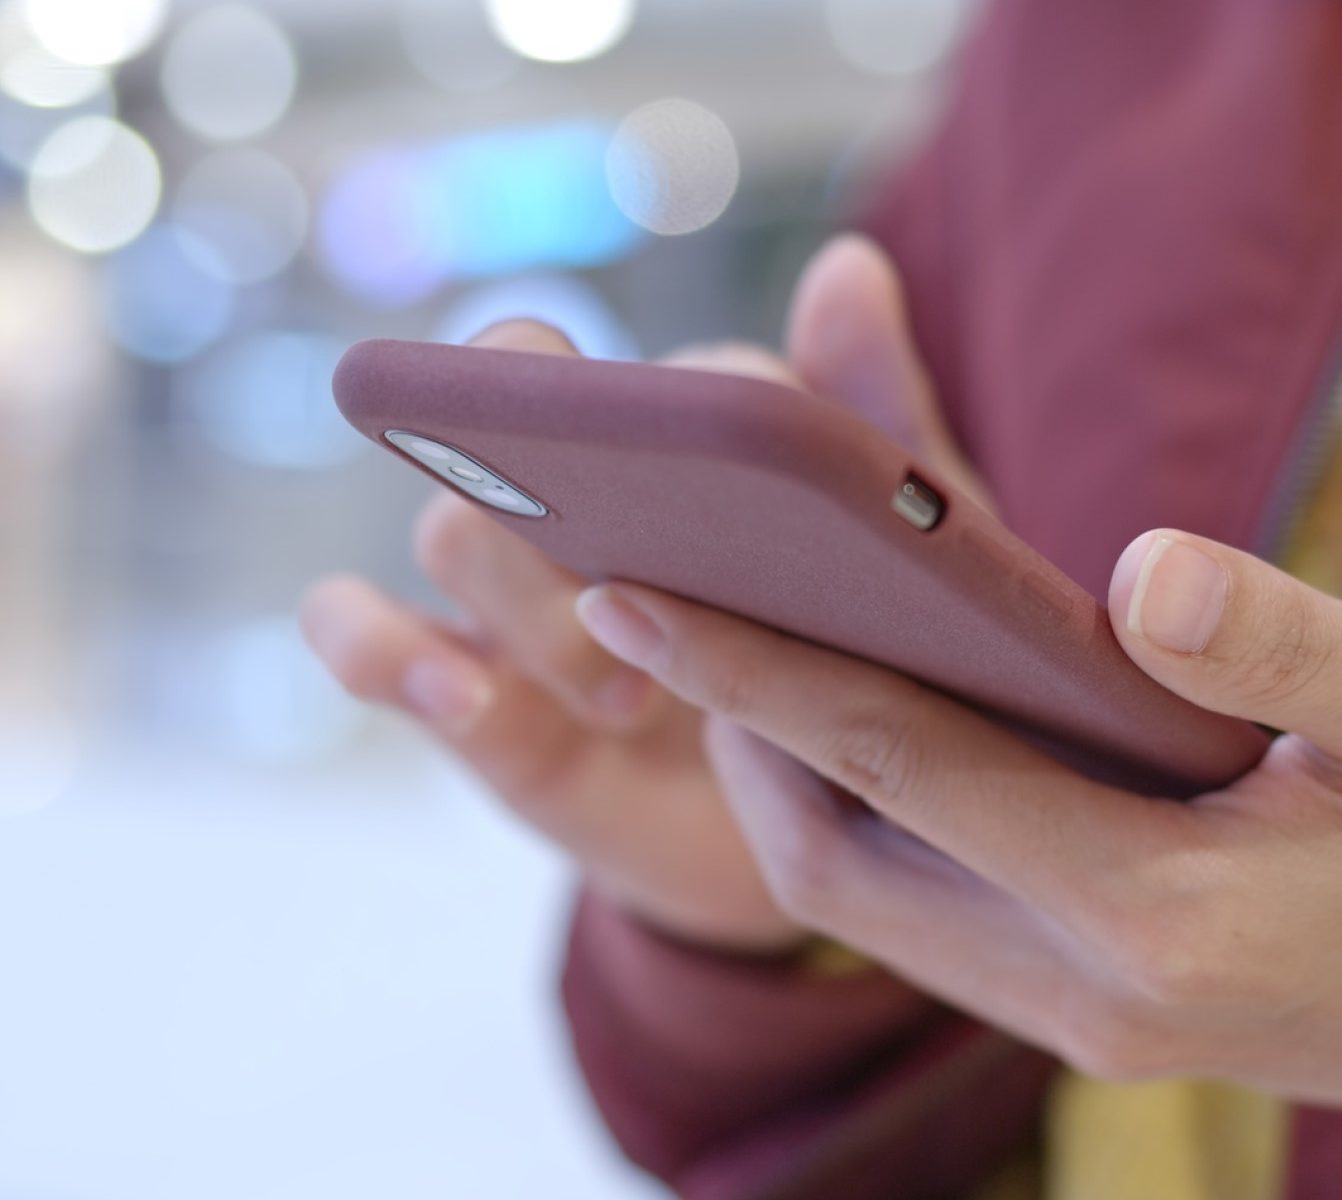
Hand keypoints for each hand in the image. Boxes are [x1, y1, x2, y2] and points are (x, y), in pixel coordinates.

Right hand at [302, 235, 972, 952]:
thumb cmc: (868, 661)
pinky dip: (378, 649)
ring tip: (623, 693)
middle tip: (635, 569)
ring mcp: (511, 597)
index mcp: (666, 441)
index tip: (686, 445)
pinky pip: (361, 639)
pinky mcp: (468, 695)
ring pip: (448, 535)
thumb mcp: (903, 552)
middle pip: (495, 430)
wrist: (834, 830)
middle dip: (544, 475)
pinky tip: (462, 694)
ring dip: (524, 601)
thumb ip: (875, 417)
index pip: (597, 369)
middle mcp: (572, 497)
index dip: (628, 402)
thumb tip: (851, 263)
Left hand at [573, 528, 1341, 1169]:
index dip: (753, 668)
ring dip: (798, 782)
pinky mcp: (1119, 1011)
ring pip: (876, 901)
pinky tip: (893, 728)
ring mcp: (1099, 1020)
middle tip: (671, 593)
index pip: (902, 766)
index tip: (629, 587)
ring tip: (754, 647)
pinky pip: (943, 918)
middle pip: (842, 859)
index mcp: (1166, 912)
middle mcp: (1098, 992)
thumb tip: (1139, 571)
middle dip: (735, 731)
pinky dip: (883, 820)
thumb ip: (1282, 639)